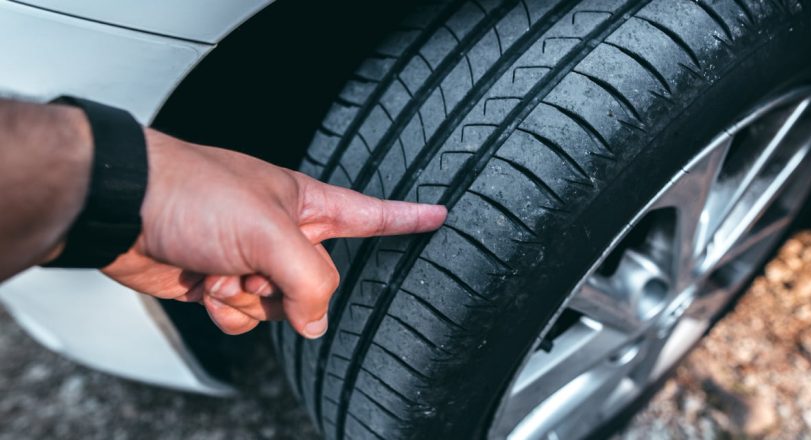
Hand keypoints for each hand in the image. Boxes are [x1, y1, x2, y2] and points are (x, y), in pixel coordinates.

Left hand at [102, 130, 446, 336]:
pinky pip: (243, 316)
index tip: (439, 217)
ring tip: (219, 267)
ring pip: (279, 308)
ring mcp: (253, 259)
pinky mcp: (222, 280)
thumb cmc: (192, 191)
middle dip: (287, 287)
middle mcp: (284, 232)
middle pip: (320, 282)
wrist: (124, 205)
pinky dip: (224, 308)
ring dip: (247, 298)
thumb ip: (309, 280)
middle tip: (254, 265)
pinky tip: (203, 283)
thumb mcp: (268, 232)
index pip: (371, 214)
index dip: (407, 218)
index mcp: (307, 204)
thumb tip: (316, 322)